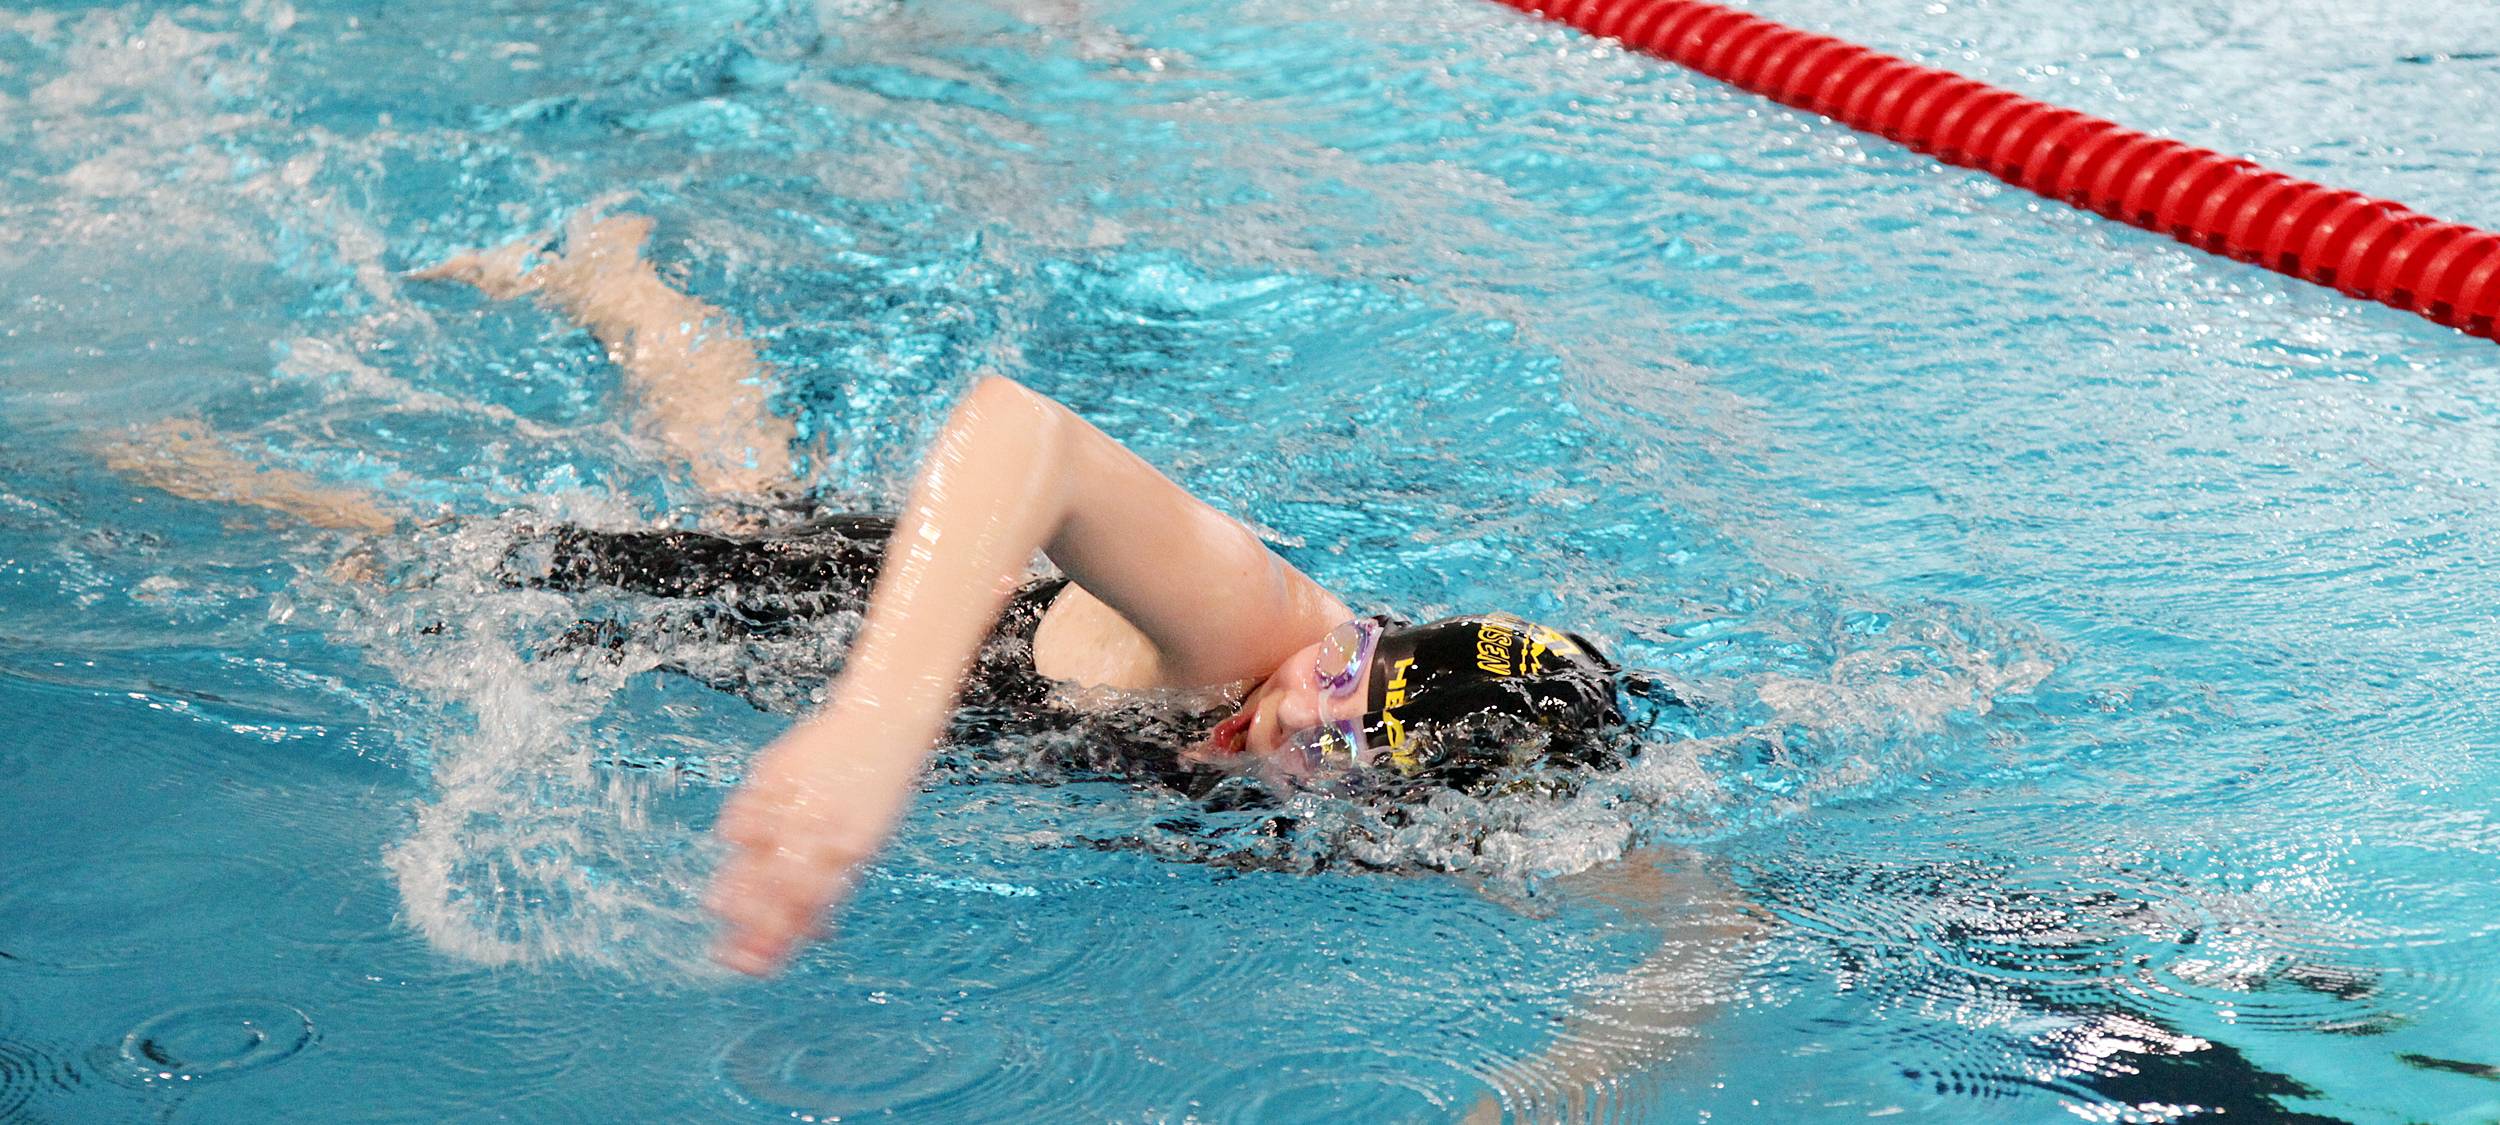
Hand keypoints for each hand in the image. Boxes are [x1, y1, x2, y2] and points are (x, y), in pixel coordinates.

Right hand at [705, 705, 923, 975]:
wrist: (881, 721)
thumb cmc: (876, 790)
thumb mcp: (870, 839)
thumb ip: (836, 882)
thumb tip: (815, 932)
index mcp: (853, 847)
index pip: (807, 907)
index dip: (778, 941)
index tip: (753, 969)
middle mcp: (822, 825)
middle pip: (776, 886)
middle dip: (751, 926)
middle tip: (726, 955)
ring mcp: (796, 797)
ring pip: (754, 852)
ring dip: (735, 885)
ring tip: (719, 910)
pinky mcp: (776, 769)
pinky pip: (746, 806)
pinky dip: (738, 828)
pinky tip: (734, 844)